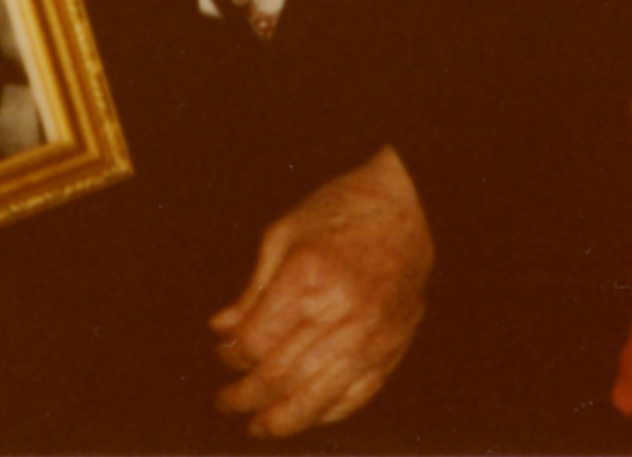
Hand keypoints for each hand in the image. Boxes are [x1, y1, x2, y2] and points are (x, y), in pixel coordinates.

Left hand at [208, 145, 432, 437]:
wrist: (411, 205)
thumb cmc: (341, 211)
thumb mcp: (285, 234)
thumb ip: (252, 288)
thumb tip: (220, 329)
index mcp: (308, 278)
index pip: (256, 341)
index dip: (231, 355)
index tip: (222, 353)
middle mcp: (340, 313)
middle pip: (279, 376)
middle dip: (244, 395)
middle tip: (225, 402)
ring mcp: (370, 338)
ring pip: (314, 399)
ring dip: (279, 420)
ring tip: (256, 425)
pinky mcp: (391, 350)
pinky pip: (353, 398)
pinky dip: (324, 414)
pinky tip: (302, 415)